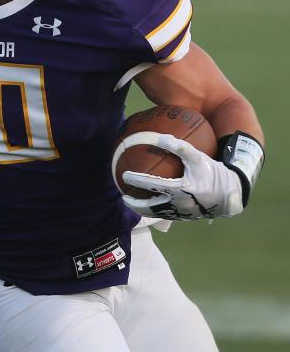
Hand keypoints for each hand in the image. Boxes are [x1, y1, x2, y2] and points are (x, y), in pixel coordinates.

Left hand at [121, 133, 243, 219]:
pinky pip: (167, 215)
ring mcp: (183, 213)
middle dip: (135, 203)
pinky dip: (156, 211)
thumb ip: (180, 147)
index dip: (137, 180)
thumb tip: (160, 138)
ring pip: (158, 214)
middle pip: (151, 207)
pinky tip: (152, 204)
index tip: (124, 176)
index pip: (153, 185)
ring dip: (143, 210)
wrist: (232, 193)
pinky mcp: (187, 217)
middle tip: (123, 195)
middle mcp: (180, 204)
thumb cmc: (214, 172)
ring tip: (133, 203)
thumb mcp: (199, 157)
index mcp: (181, 189)